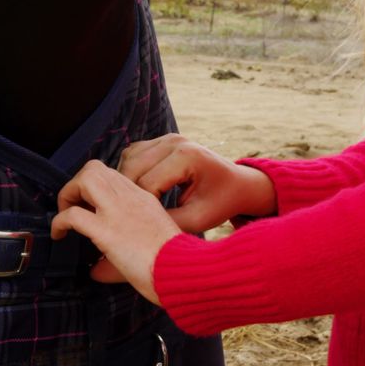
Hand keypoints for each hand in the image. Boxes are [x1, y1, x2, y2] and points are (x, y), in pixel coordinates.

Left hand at [50, 160, 181, 304]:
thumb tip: (97, 268)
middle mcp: (131, 198)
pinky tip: (60, 236)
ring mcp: (118, 213)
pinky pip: (72, 215)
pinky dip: (59, 222)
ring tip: (64, 217)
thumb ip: (132, 242)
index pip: (112, 176)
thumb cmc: (175, 264)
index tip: (89, 207)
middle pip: (94, 169)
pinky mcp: (107, 231)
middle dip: (76, 185)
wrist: (184, 272)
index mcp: (144, 199)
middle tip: (74, 208)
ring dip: (67, 195)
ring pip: (83, 180)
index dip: (94, 188)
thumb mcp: (157, 240)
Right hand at [118, 134, 276, 232]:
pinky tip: (140, 192)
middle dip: (130, 195)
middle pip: (131, 168)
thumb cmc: (221, 203)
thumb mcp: (198, 219)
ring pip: (128, 160)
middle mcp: (174, 141)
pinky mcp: (161, 141)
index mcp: (186, 156)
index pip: (146, 184)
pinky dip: (131, 173)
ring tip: (137, 206)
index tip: (148, 224)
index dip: (142, 208)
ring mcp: (166, 138)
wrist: (238, 184)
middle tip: (136, 218)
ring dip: (127, 183)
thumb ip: (166, 222)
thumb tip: (134, 228)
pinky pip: (133, 155)